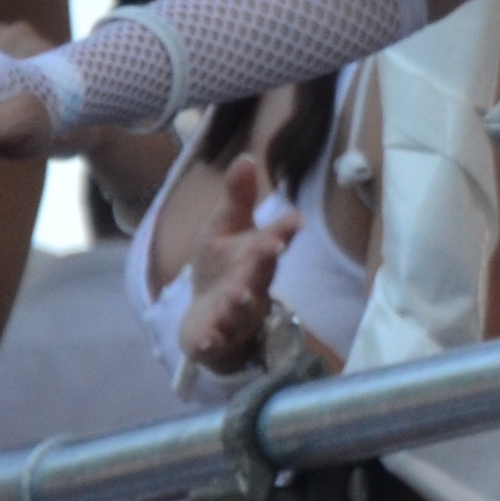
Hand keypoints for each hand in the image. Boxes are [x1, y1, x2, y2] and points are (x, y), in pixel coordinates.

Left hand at [181, 157, 288, 372]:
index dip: (281, 232)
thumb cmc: (222, 270)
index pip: (273, 241)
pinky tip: (206, 340)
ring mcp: (236, 315)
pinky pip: (216, 342)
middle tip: (270, 249)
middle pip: (261, 274)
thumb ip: (237, 199)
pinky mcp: (217, 339)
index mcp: (256, 257)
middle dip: (265, 263)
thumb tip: (245, 158)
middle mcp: (252, 285)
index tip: (293, 221)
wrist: (208, 318)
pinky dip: (212, 342)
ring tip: (237, 295)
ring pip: (242, 310)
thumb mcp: (225, 230)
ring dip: (241, 303)